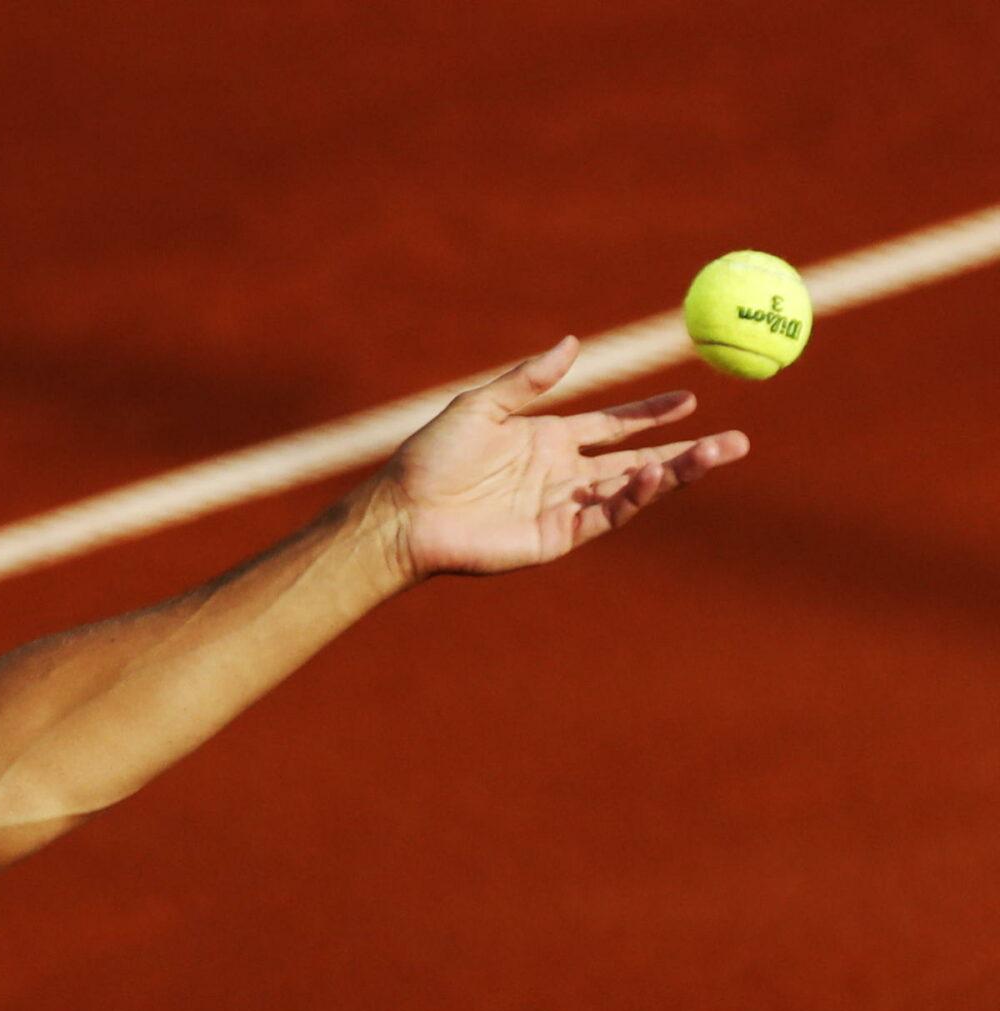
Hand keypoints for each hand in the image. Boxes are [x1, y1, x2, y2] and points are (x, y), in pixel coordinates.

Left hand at [377, 335, 750, 579]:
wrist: (403, 511)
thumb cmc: (431, 457)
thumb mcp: (483, 405)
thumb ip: (531, 379)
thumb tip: (574, 342)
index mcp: (547, 439)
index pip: (614, 425)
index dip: (651, 413)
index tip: (690, 398)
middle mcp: (563, 474)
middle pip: (638, 458)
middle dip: (687, 451)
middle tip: (737, 440)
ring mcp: (563, 507)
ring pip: (634, 489)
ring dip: (677, 473)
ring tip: (722, 453)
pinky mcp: (555, 537)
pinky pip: (606, 516)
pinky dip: (633, 498)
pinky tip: (654, 476)